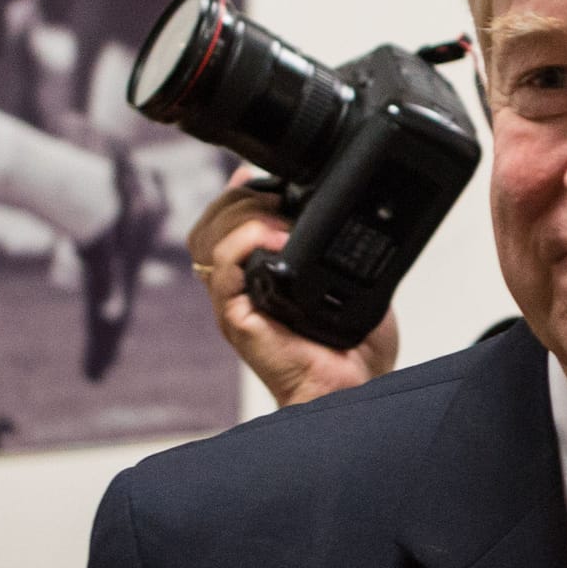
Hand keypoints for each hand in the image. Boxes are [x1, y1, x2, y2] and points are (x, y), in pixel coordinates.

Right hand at [187, 168, 398, 407]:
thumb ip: (334, 245)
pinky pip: (221, 269)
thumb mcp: (352, 281)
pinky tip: (280, 240)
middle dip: (241, 197)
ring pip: (208, 238)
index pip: (227, 220)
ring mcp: (234, 303)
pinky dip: (246, 244)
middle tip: (281, 194)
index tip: (273, 178)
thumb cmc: (356, 349)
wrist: (359, 389)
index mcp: (259, 275)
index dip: (241, 193)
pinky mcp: (235, 320)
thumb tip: (336, 210)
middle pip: (211, 222)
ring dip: (242, 216)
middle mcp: (240, 287)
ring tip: (282, 218)